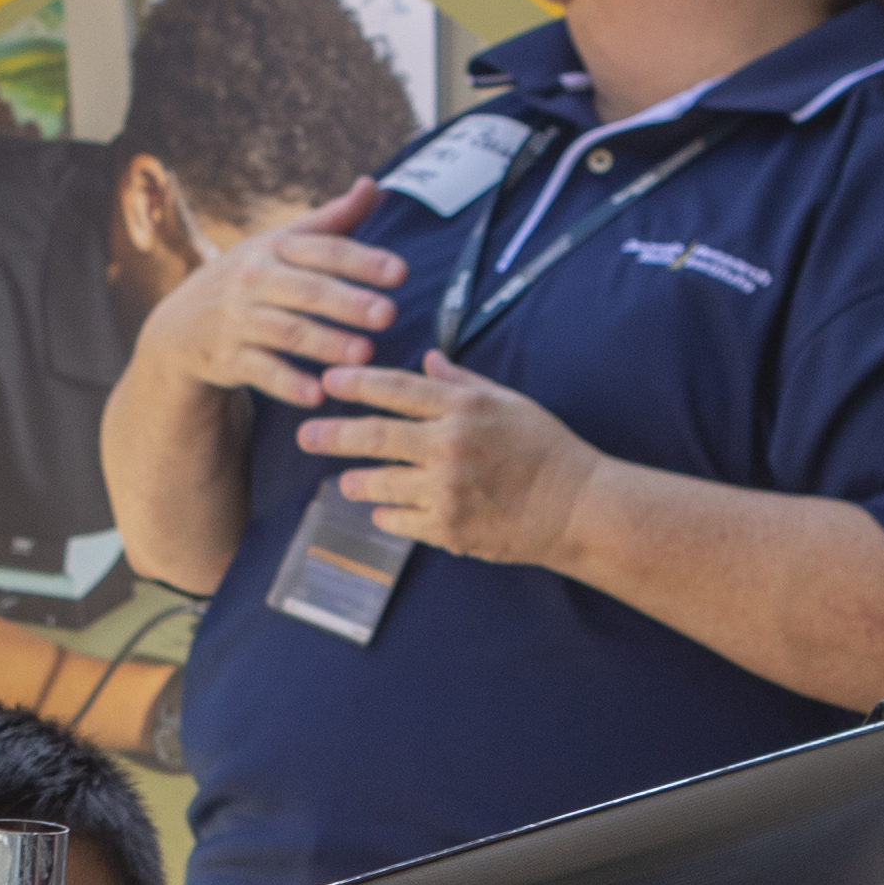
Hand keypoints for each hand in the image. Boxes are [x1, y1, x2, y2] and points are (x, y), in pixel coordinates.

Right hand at [134, 220, 402, 411]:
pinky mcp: (227, 359)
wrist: (179, 327)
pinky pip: (262, 372)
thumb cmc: (249, 279)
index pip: (323, 250)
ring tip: (365, 355)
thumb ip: (332, 221)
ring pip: (288, 332)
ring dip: (326, 343)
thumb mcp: (282, 244)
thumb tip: (374, 186)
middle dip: (348, 302)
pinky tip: (318, 394)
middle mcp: (253, 280)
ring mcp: (238, 320)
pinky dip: (289, 384)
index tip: (401, 273)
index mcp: (273, 248)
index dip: (362, 260)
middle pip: (308, 291)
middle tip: (388, 315)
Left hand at [297, 357, 597, 568]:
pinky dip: (387, 515)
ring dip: (357, 481)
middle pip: (376, 435)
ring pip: (381, 483)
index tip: (328, 381)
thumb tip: (427, 356)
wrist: (578, 507)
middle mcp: (450, 445)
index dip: (356, 382)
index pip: (397, 388)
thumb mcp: (508, 403)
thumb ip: (461, 382)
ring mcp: (447, 489)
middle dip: (333, 434)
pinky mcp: (449, 528)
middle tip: (306, 435)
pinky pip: (400, 520)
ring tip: (346, 480)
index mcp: (464, 408)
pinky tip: (382, 511)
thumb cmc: (545, 449)